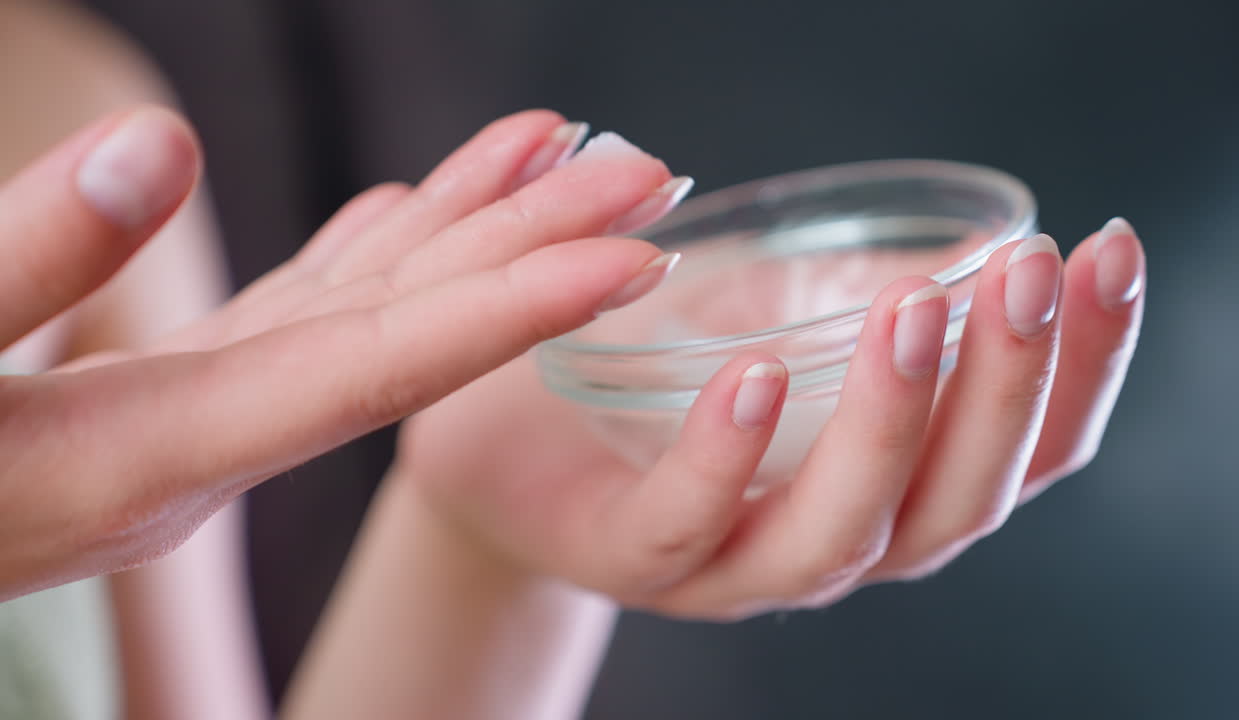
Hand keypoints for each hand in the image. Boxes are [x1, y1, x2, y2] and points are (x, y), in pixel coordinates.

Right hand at [0, 106, 685, 597]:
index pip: (372, 371)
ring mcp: (187, 426)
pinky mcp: (156, 403)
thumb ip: (18, 264)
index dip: (508, 308)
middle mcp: (200, 449)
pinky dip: (364, 261)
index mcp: (146, 453)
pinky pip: (293, 323)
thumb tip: (162, 146)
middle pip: (404, 340)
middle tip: (652, 173)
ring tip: (562, 154)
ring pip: (361, 317)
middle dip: (536, 253)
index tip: (629, 253)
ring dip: (468, 234)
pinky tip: (415, 214)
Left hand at [399, 219, 1144, 619]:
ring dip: (894, 420)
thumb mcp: (784, 312)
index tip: (1109, 252)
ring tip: (917, 310)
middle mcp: (837, 542)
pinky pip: (690, 523)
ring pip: (844, 530)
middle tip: (1030, 273)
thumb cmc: (664, 368)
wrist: (517, 439)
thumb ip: (869, 290)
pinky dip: (730, 454)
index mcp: (892, 488)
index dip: (1085, 362)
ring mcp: (736, 565)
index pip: (1025, 451)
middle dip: (1009, 389)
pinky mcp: (635, 557)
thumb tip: (974, 236)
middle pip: (959, 502)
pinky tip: (760, 370)